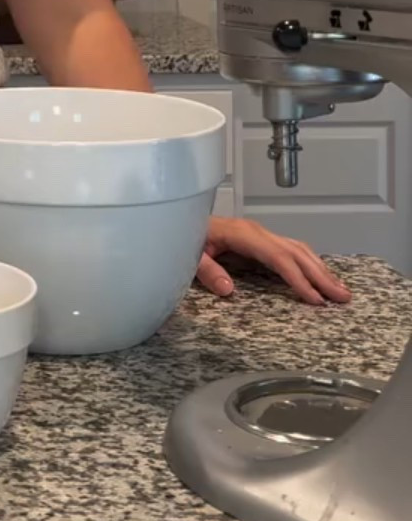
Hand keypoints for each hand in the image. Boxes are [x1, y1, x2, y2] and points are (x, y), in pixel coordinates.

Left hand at [196, 215, 351, 305]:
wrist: (177, 221)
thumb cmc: (183, 238)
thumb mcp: (188, 256)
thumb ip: (207, 271)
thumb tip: (229, 290)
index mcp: (242, 234)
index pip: (278, 257)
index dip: (298, 278)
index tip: (315, 299)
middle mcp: (256, 232)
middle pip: (296, 252)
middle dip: (321, 275)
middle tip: (343, 297)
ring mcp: (260, 234)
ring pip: (299, 249)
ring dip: (321, 269)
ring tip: (340, 290)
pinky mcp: (260, 241)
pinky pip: (291, 251)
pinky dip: (310, 264)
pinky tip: (320, 276)